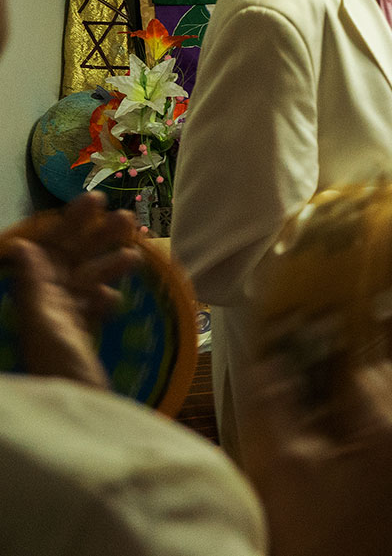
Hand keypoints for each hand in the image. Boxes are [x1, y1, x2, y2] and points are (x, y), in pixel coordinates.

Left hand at [2, 193, 140, 387]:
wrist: (83, 421)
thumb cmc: (64, 375)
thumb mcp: (48, 327)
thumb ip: (36, 288)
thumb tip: (23, 245)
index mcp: (36, 301)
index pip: (51, 251)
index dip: (71, 224)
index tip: (97, 201)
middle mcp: (46, 308)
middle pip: (71, 262)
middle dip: (98, 238)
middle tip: (130, 219)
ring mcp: (65, 324)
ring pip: (87, 282)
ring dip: (110, 263)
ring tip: (139, 252)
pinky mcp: (81, 341)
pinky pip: (94, 308)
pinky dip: (109, 295)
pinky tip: (121, 295)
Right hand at [240, 354, 391, 555]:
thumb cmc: (307, 534)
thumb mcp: (285, 463)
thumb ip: (278, 405)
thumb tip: (268, 363)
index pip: (366, 376)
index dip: (335, 379)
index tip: (316, 384)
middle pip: (391, 400)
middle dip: (358, 403)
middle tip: (322, 420)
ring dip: (376, 432)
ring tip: (338, 454)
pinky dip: (389, 462)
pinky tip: (356, 481)